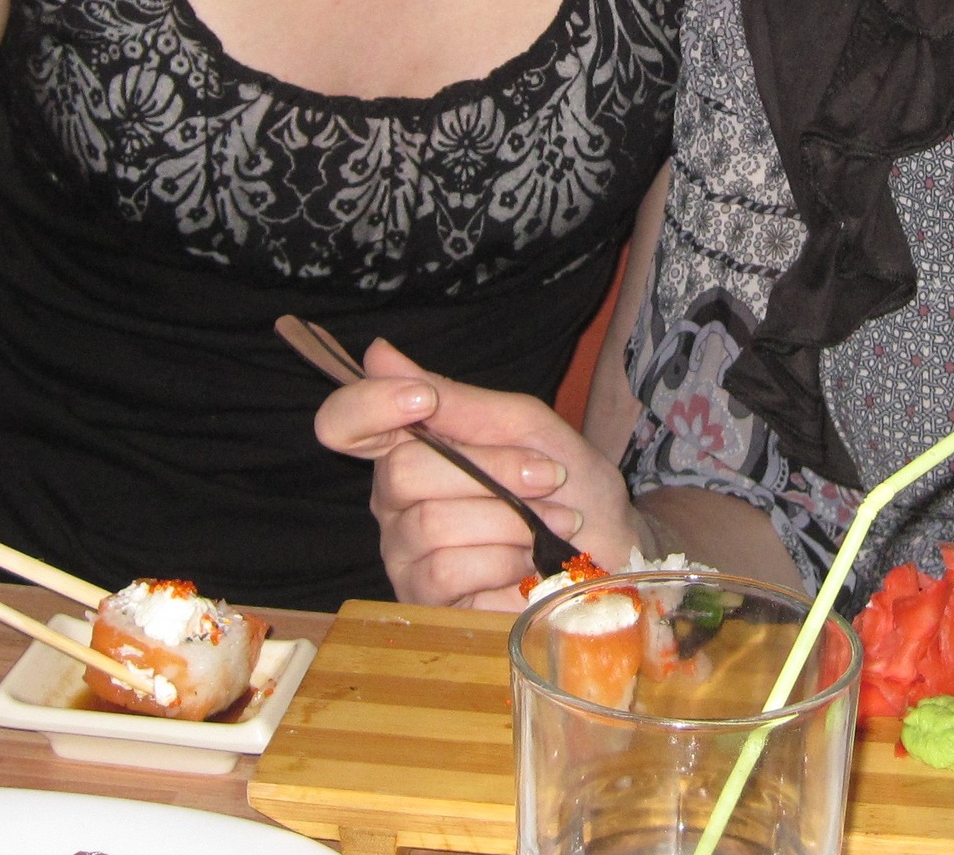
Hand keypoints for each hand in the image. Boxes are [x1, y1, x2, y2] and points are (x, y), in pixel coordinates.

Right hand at [313, 339, 645, 609]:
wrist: (610, 551)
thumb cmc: (568, 484)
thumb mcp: (525, 427)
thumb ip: (457, 401)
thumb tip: (377, 353)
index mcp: (409, 446)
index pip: (344, 422)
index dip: (368, 405)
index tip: (423, 400)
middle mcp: (393, 500)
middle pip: (402, 471)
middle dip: (493, 471)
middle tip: (547, 477)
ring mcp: (404, 554)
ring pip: (433, 524)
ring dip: (512, 520)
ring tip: (551, 523)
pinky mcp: (425, 601)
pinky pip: (447, 571)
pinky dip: (504, 561)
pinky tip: (529, 566)